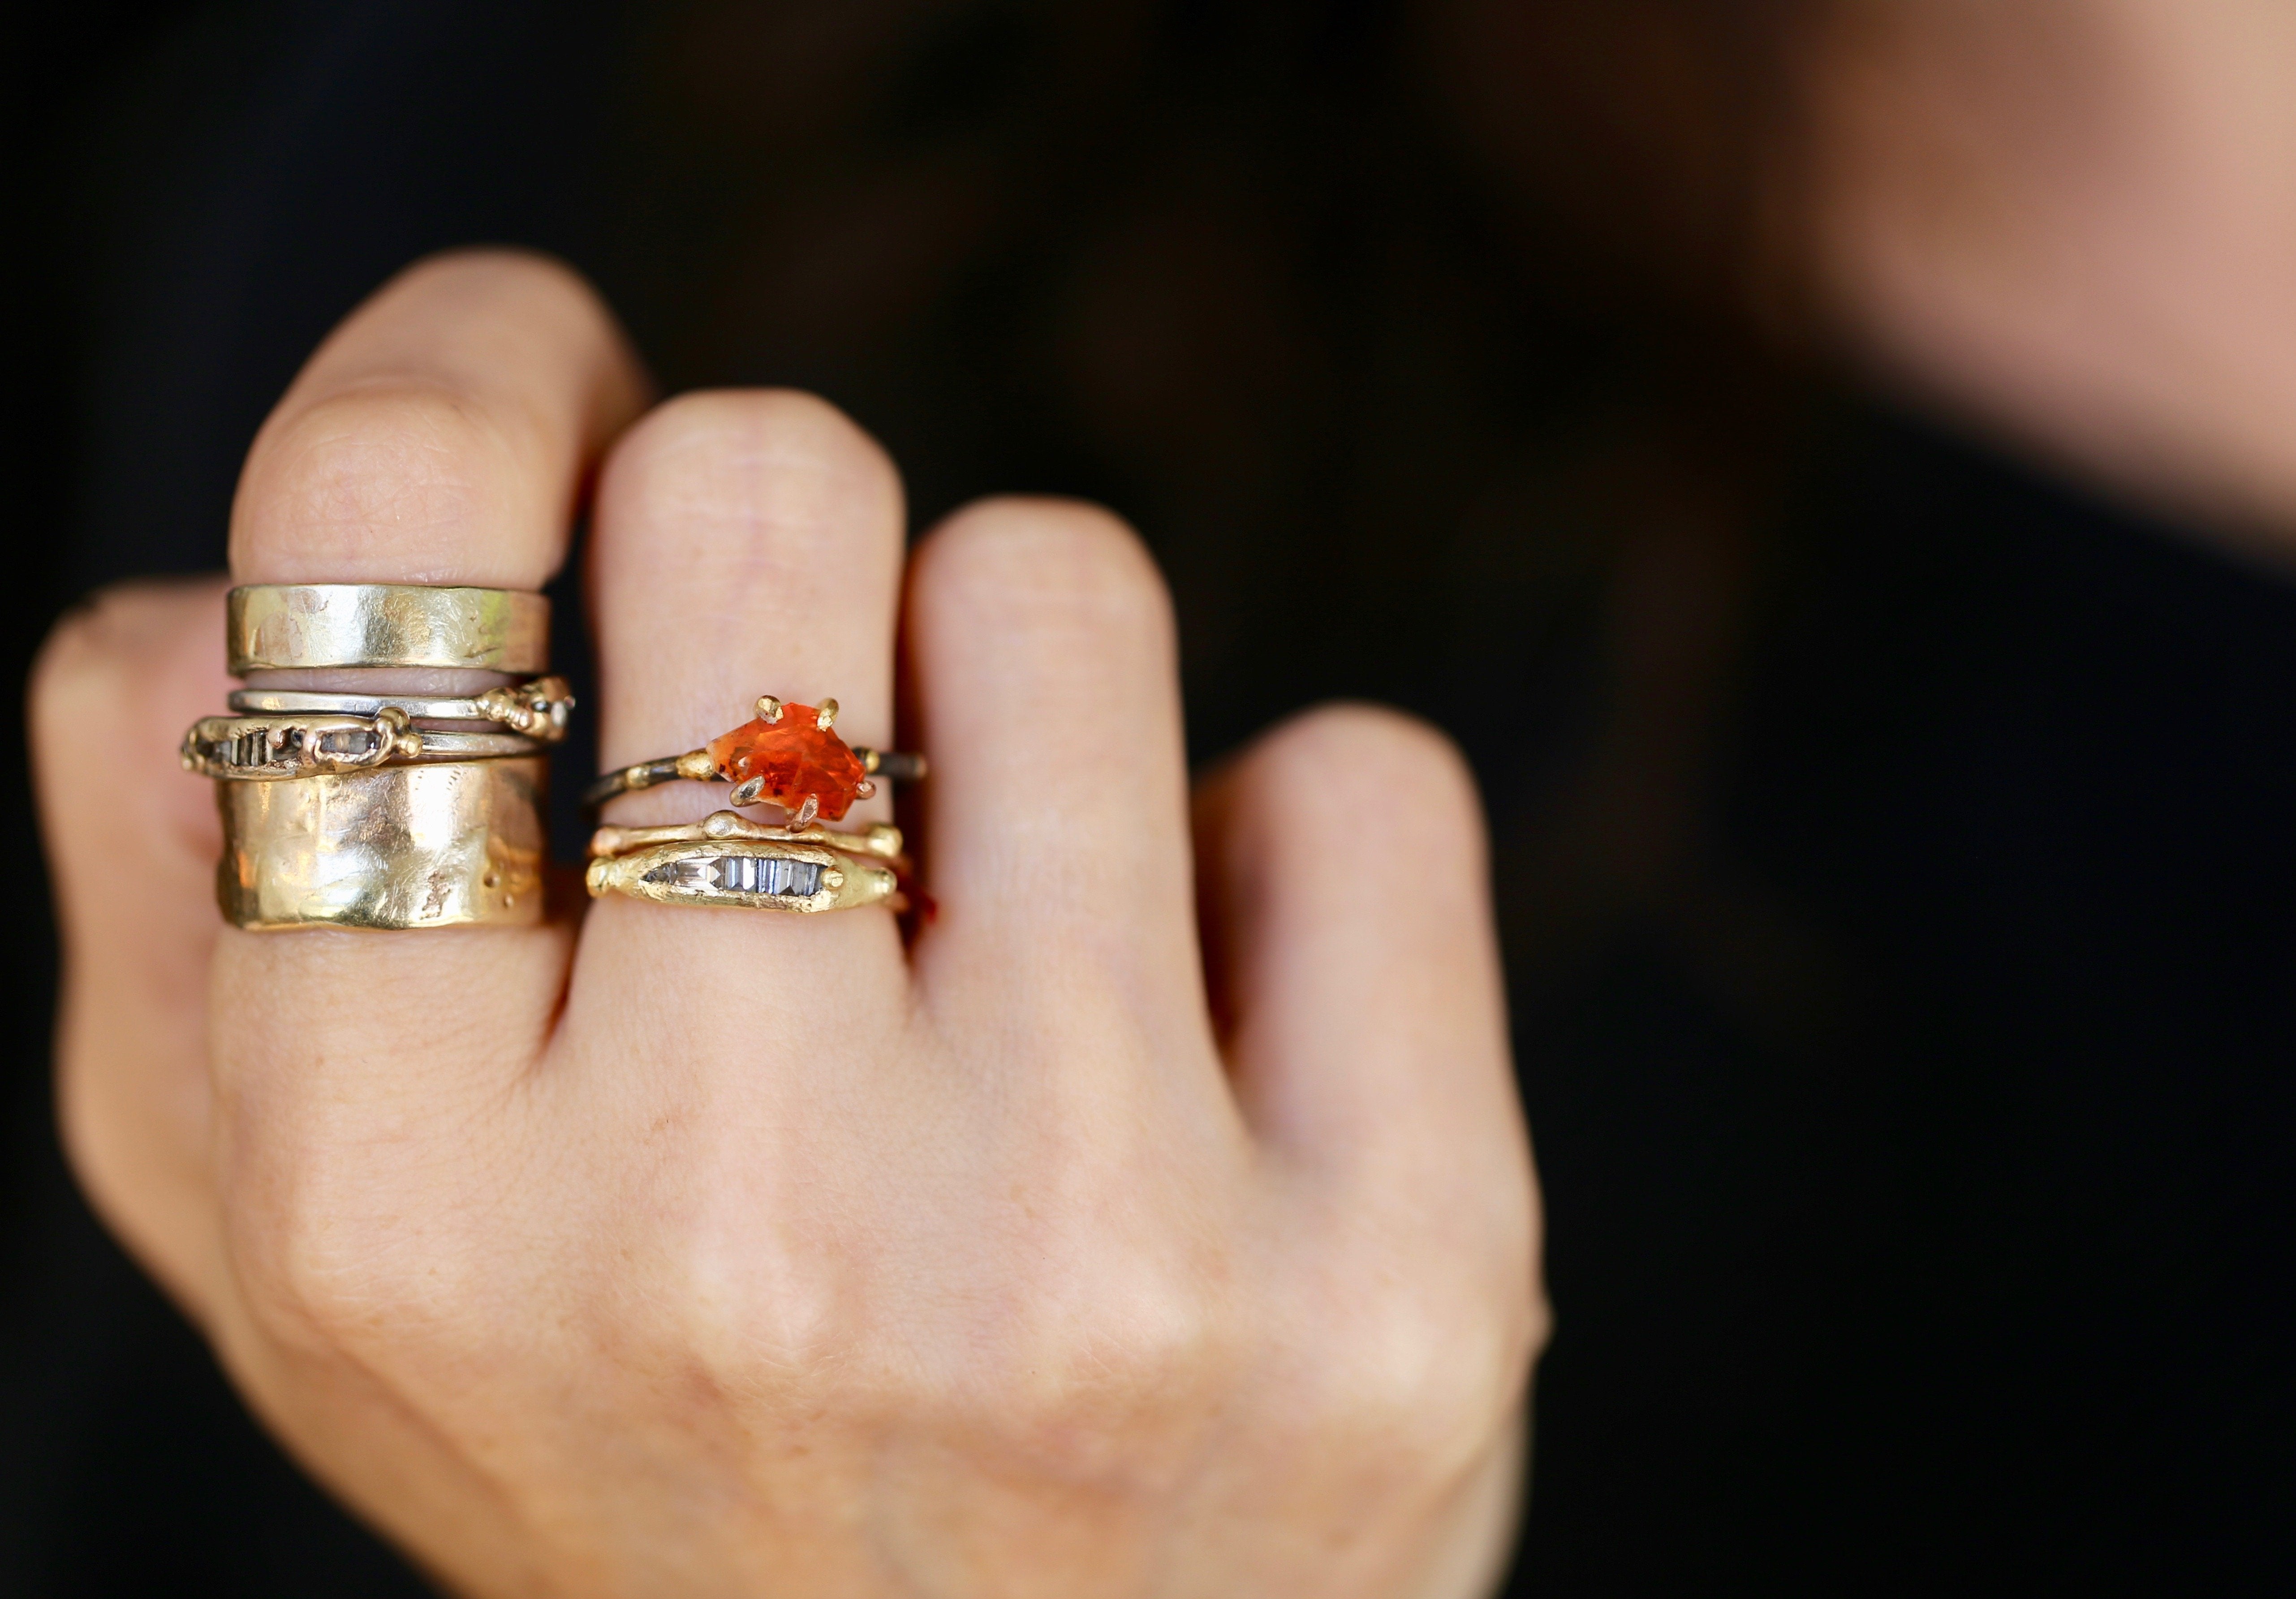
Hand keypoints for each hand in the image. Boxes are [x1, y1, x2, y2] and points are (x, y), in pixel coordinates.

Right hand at [32, 251, 1541, 1596]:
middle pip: (772, 488)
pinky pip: (1359, 779)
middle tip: (810, 734)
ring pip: (1067, 587)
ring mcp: (1102, 1257)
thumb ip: (189, 944)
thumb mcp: (339, 1288)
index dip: (465, 373)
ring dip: (1029, 699)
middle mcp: (747, 1236)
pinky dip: (1285, 859)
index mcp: (410, 1219)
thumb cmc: (664, 1479)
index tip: (545, 383)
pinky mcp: (1402, 1277)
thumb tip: (197, 608)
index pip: (377, 559)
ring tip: (1007, 934)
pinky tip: (1222, 1052)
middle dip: (781, 558)